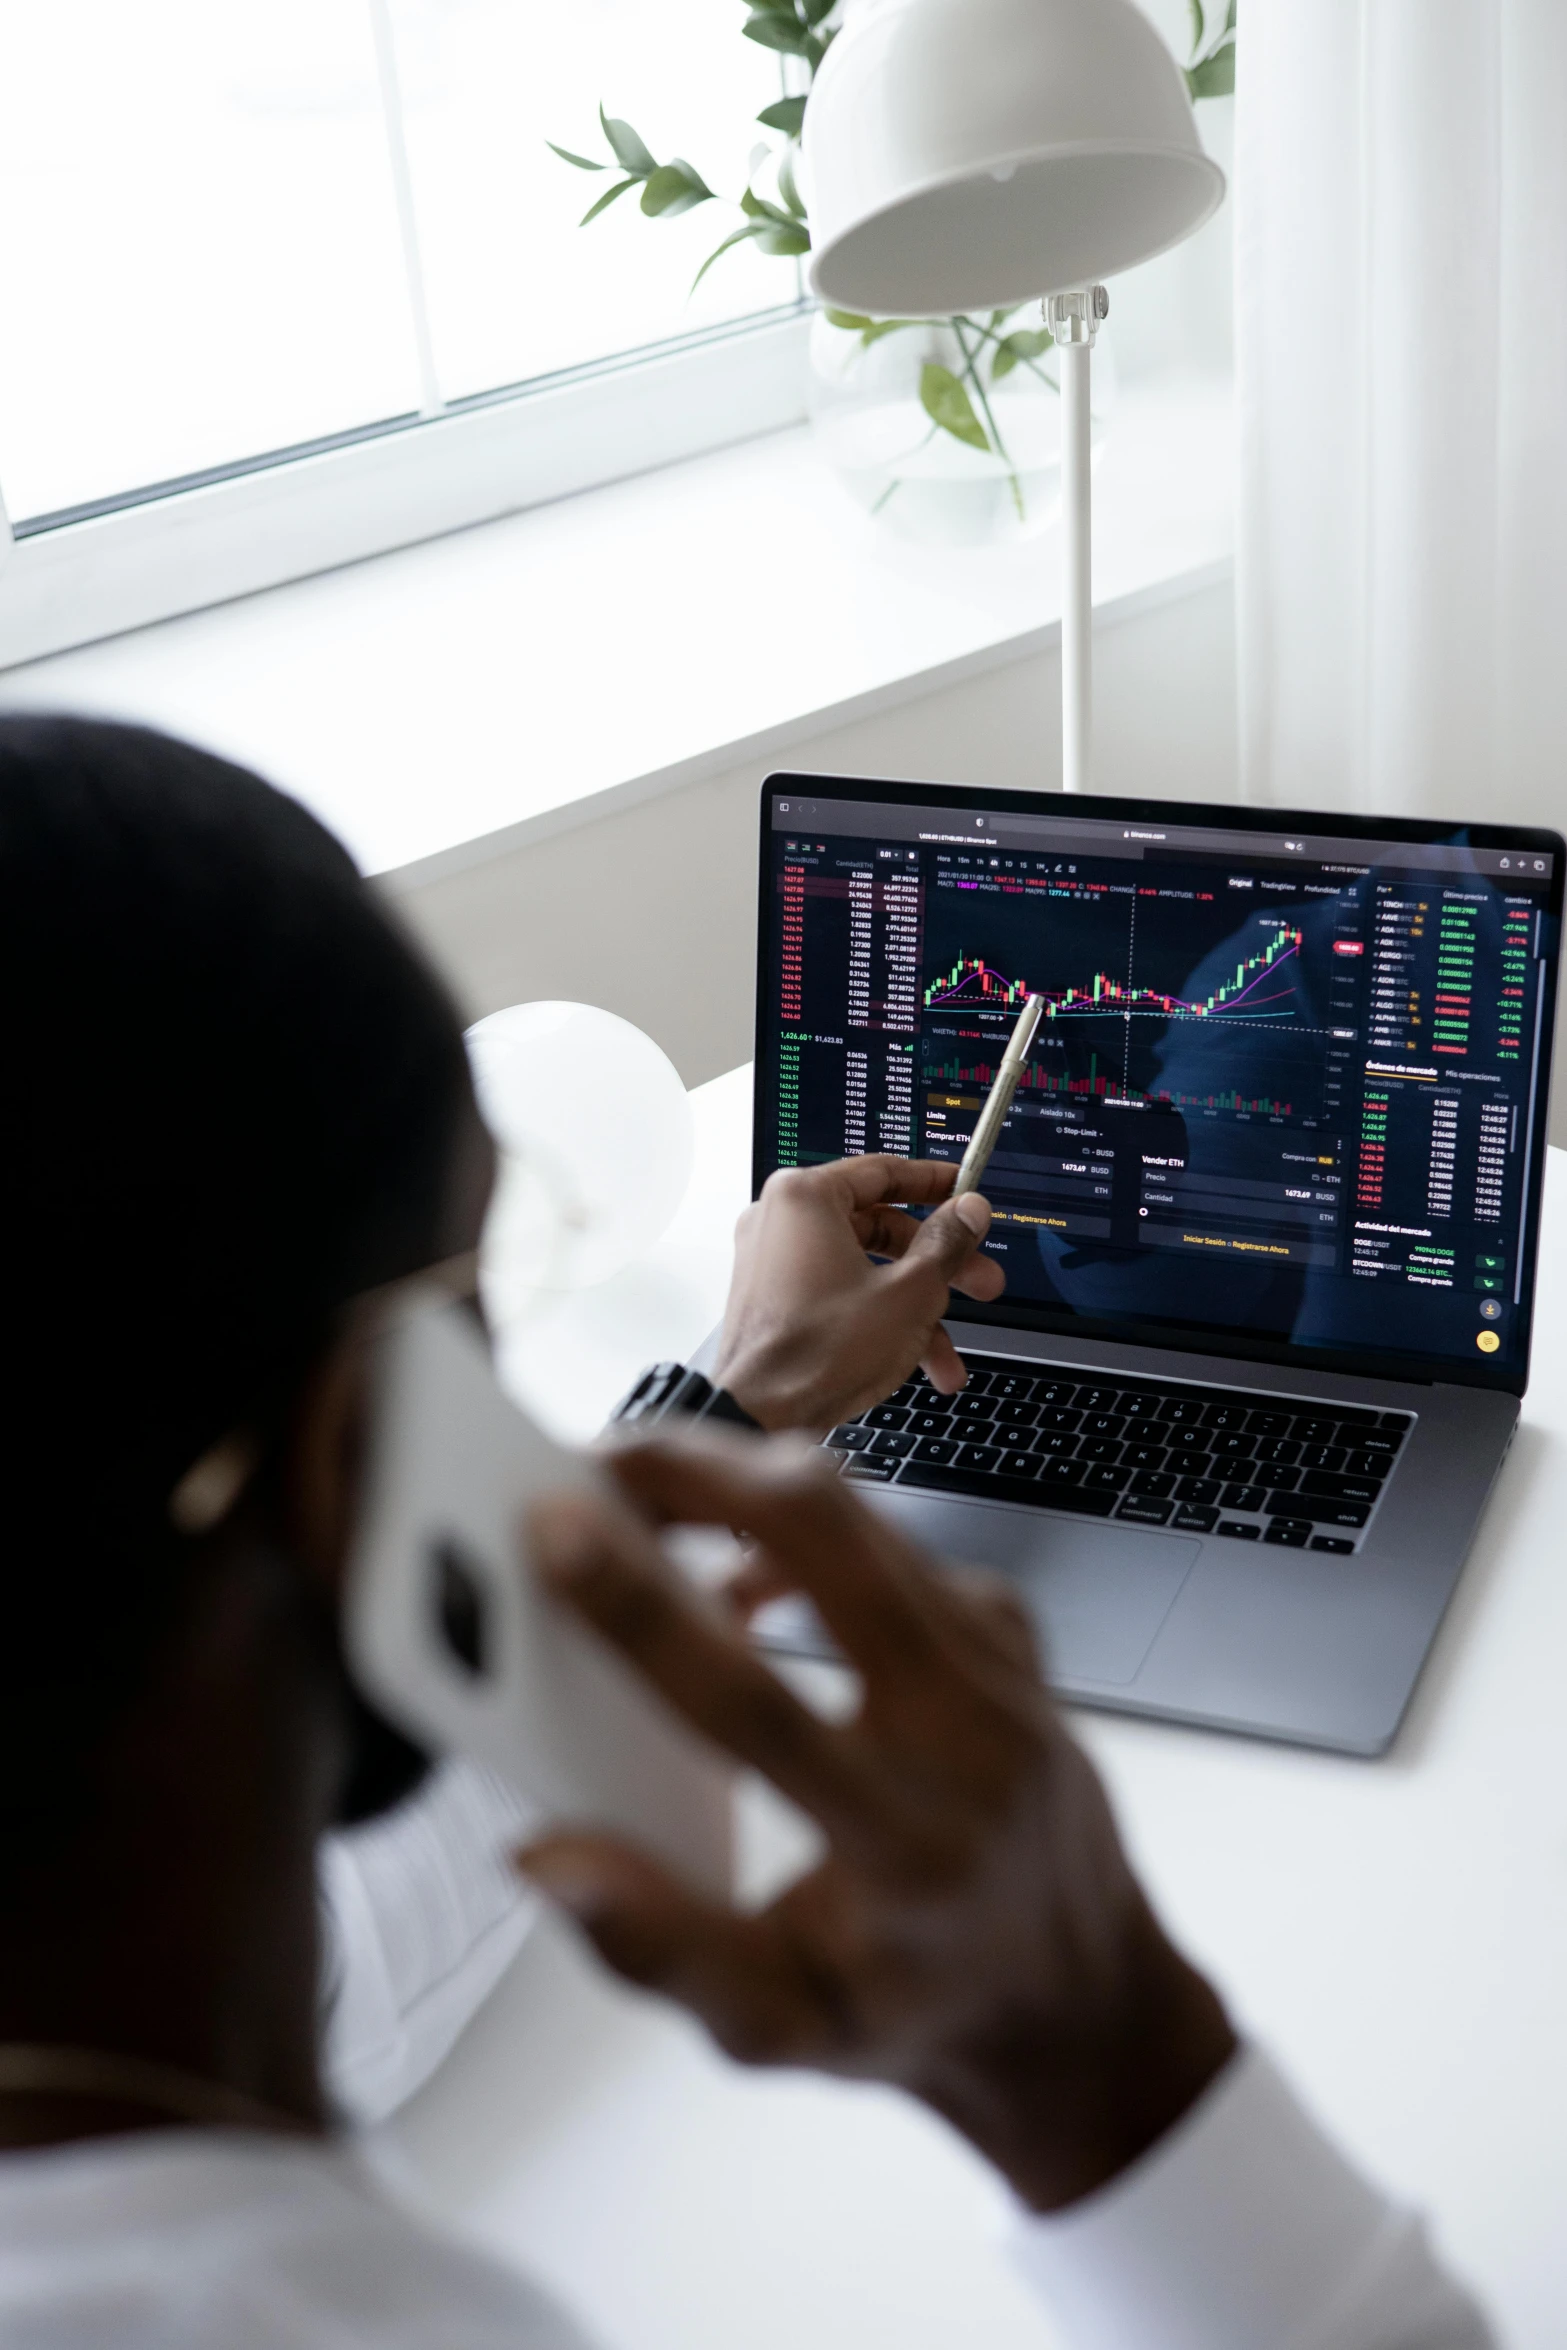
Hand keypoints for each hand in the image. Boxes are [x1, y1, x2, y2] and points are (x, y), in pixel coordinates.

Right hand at [520, 1433, 1236, 2212]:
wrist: (1086, 2003)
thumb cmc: (919, 2010)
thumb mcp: (777, 2029)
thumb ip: (658, 1948)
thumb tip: (550, 1857)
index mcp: (899, 1846)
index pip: (751, 1704)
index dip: (641, 1613)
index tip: (560, 1533)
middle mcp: (962, 1738)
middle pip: (825, 1537)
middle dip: (696, 1473)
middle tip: (598, 1467)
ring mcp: (996, 1667)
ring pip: (861, 1511)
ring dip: (743, 1483)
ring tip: (650, 1501)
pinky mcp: (1006, 1629)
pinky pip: (895, 1538)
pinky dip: (808, 1529)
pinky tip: (749, 1571)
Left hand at [712, 1157, 1005, 1432]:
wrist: (760, 1416)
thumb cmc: (820, 1351)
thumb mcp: (909, 1292)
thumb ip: (947, 1244)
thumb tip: (970, 1212)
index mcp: (805, 1197)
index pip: (883, 1171)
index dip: (936, 1184)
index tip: (965, 1194)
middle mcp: (781, 1221)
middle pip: (880, 1228)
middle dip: (940, 1265)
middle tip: (981, 1280)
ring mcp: (774, 1263)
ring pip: (865, 1270)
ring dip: (916, 1309)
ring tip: (950, 1352)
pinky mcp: (775, 1300)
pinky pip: (838, 1295)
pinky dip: (878, 1320)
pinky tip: (917, 1363)